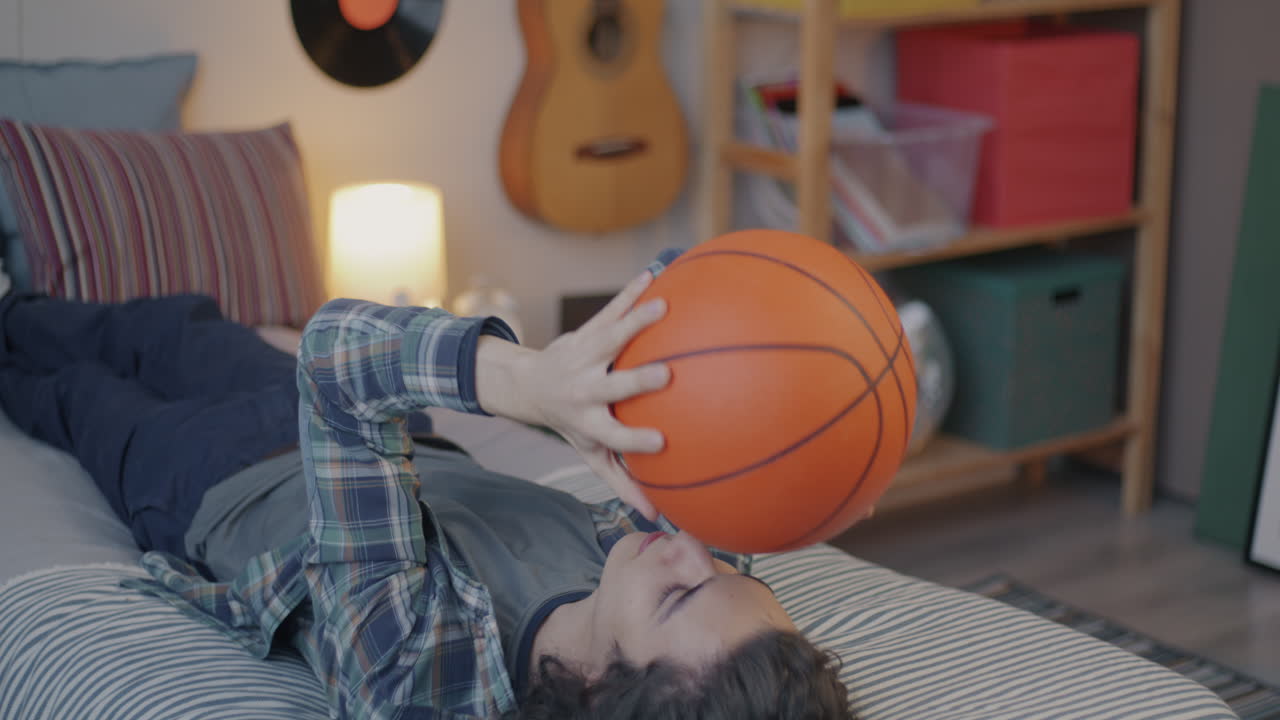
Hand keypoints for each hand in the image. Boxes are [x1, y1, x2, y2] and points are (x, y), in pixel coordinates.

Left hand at [477, 271, 669, 519]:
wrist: (528, 385)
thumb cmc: (570, 423)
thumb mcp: (589, 453)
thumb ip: (622, 480)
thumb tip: (657, 516)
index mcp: (589, 421)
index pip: (614, 434)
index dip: (635, 439)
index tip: (662, 443)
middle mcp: (586, 389)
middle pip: (614, 386)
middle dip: (638, 381)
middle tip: (665, 375)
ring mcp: (585, 356)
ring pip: (611, 338)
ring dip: (635, 322)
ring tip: (663, 307)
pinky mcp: (585, 331)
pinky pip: (609, 310)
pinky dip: (629, 292)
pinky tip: (653, 275)